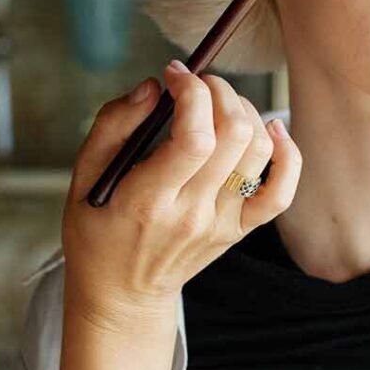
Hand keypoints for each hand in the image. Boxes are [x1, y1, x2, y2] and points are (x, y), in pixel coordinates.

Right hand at [61, 60, 301, 330]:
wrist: (122, 294)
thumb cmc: (97, 230)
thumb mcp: (83, 177)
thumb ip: (113, 125)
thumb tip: (154, 86)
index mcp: (148, 200)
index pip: (195, 137)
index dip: (193, 93)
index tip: (174, 75)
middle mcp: (192, 214)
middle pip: (234, 136)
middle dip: (220, 91)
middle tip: (198, 84)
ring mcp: (221, 224)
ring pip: (259, 153)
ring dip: (246, 112)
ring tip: (220, 104)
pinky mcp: (239, 231)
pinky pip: (281, 193)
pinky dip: (287, 154)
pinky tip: (270, 129)